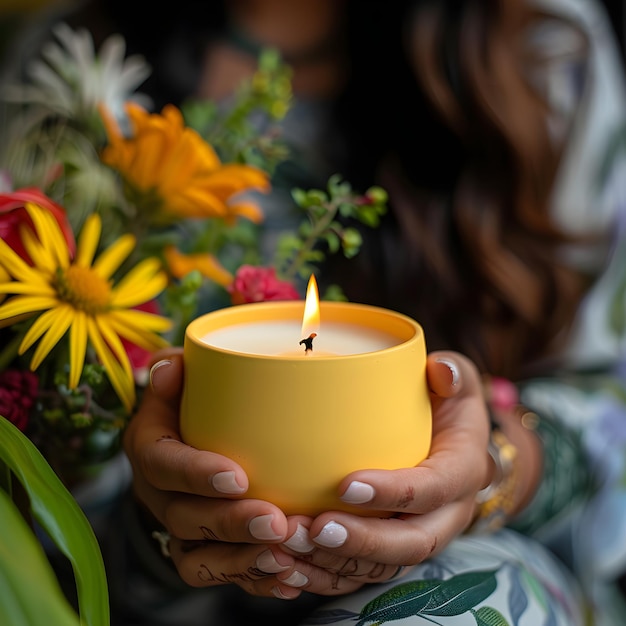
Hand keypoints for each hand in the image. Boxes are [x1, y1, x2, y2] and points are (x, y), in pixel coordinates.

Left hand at [123, 348, 491, 599]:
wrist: (453, 447)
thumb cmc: (448, 410)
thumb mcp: (457, 386)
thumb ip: (454, 376)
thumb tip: (440, 369)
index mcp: (462, 474)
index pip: (432, 489)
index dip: (392, 493)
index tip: (345, 485)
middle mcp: (445, 516)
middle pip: (410, 544)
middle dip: (360, 541)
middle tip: (314, 528)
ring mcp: (418, 537)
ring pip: (381, 567)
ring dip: (335, 562)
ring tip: (290, 545)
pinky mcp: (392, 550)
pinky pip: (362, 575)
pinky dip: (327, 576)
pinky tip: (291, 567)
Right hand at [124, 347, 299, 596]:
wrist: (197, 433)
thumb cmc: (196, 397)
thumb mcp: (183, 374)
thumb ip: (176, 368)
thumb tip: (171, 367)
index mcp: (150, 446)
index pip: (163, 463)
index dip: (196, 473)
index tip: (238, 477)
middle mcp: (159, 493)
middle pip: (185, 518)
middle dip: (230, 524)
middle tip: (276, 522)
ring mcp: (179, 525)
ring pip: (199, 558)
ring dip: (243, 561)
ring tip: (286, 558)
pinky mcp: (202, 549)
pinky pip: (221, 574)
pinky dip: (254, 579)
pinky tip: (289, 578)